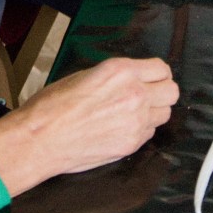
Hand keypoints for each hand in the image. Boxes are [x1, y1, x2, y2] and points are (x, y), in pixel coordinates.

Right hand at [0, 57, 178, 197]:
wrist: (41, 138)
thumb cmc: (54, 106)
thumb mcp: (86, 74)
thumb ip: (116, 76)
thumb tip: (129, 78)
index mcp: (121, 71)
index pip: (162, 68)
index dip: (156, 73)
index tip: (151, 77)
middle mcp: (134, 94)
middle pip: (172, 91)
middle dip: (161, 91)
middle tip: (148, 93)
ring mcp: (135, 122)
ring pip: (165, 114)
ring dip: (153, 111)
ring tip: (133, 112)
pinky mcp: (131, 144)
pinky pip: (150, 133)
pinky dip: (141, 129)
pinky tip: (122, 127)